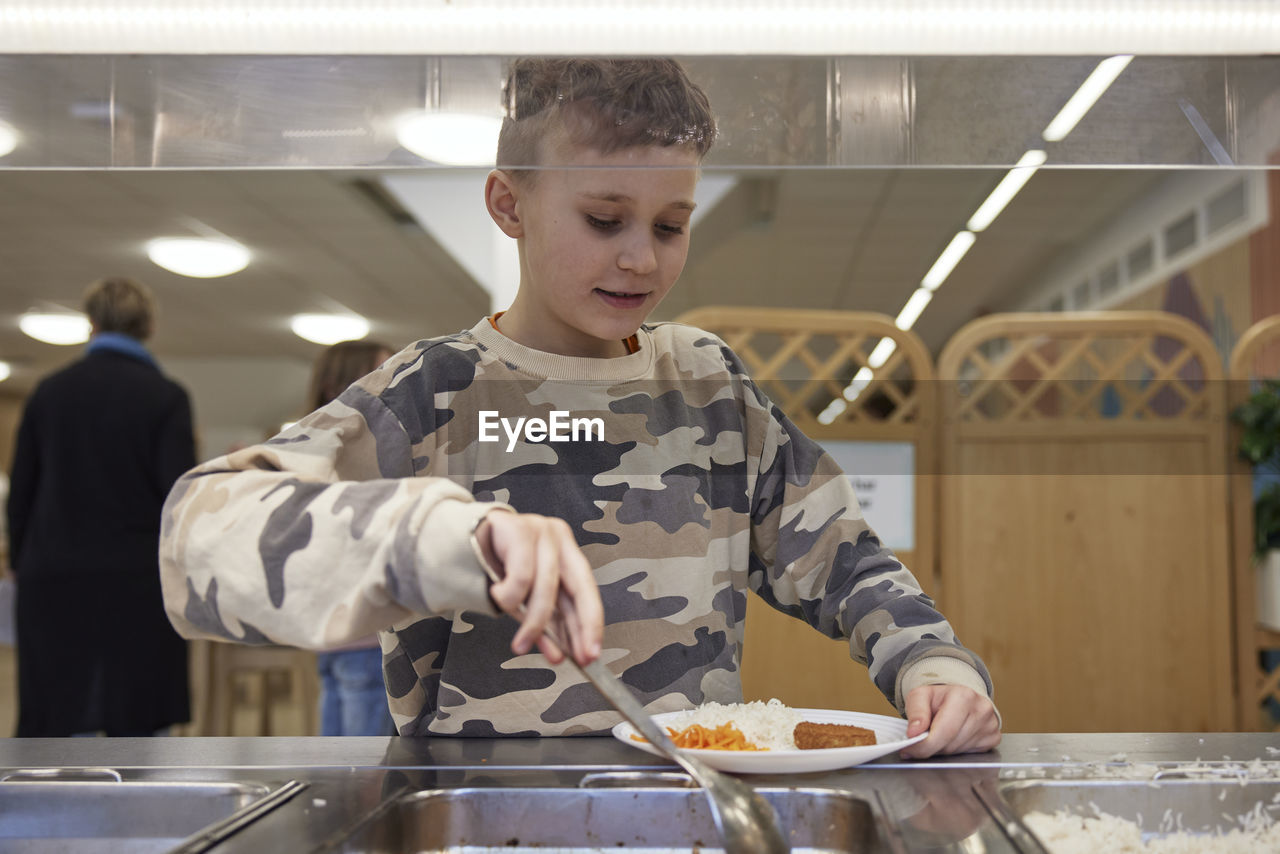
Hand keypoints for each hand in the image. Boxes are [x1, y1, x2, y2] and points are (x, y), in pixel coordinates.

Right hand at [474, 510, 603, 666]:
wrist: (462, 541)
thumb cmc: (498, 567)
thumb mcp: (525, 599)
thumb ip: (544, 623)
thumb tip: (559, 654)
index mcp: (567, 553)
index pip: (588, 593)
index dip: (591, 625)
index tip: (590, 654)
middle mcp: (559, 539)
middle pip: (580, 587)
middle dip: (577, 627)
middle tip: (570, 656)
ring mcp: (540, 531)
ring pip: (546, 588)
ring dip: (532, 623)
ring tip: (520, 642)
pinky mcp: (518, 529)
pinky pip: (521, 577)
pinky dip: (508, 596)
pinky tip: (497, 594)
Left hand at [900, 684, 1000, 758]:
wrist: (958, 696)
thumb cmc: (939, 698)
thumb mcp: (920, 696)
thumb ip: (915, 712)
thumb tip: (913, 733)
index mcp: (964, 696)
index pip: (944, 731)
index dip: (924, 745)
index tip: (910, 749)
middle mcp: (981, 709)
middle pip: (950, 744)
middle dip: (932, 746)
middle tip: (922, 739)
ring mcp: (990, 725)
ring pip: (959, 752)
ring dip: (944, 749)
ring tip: (939, 734)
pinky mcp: (994, 737)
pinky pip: (970, 755)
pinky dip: (957, 751)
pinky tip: (953, 737)